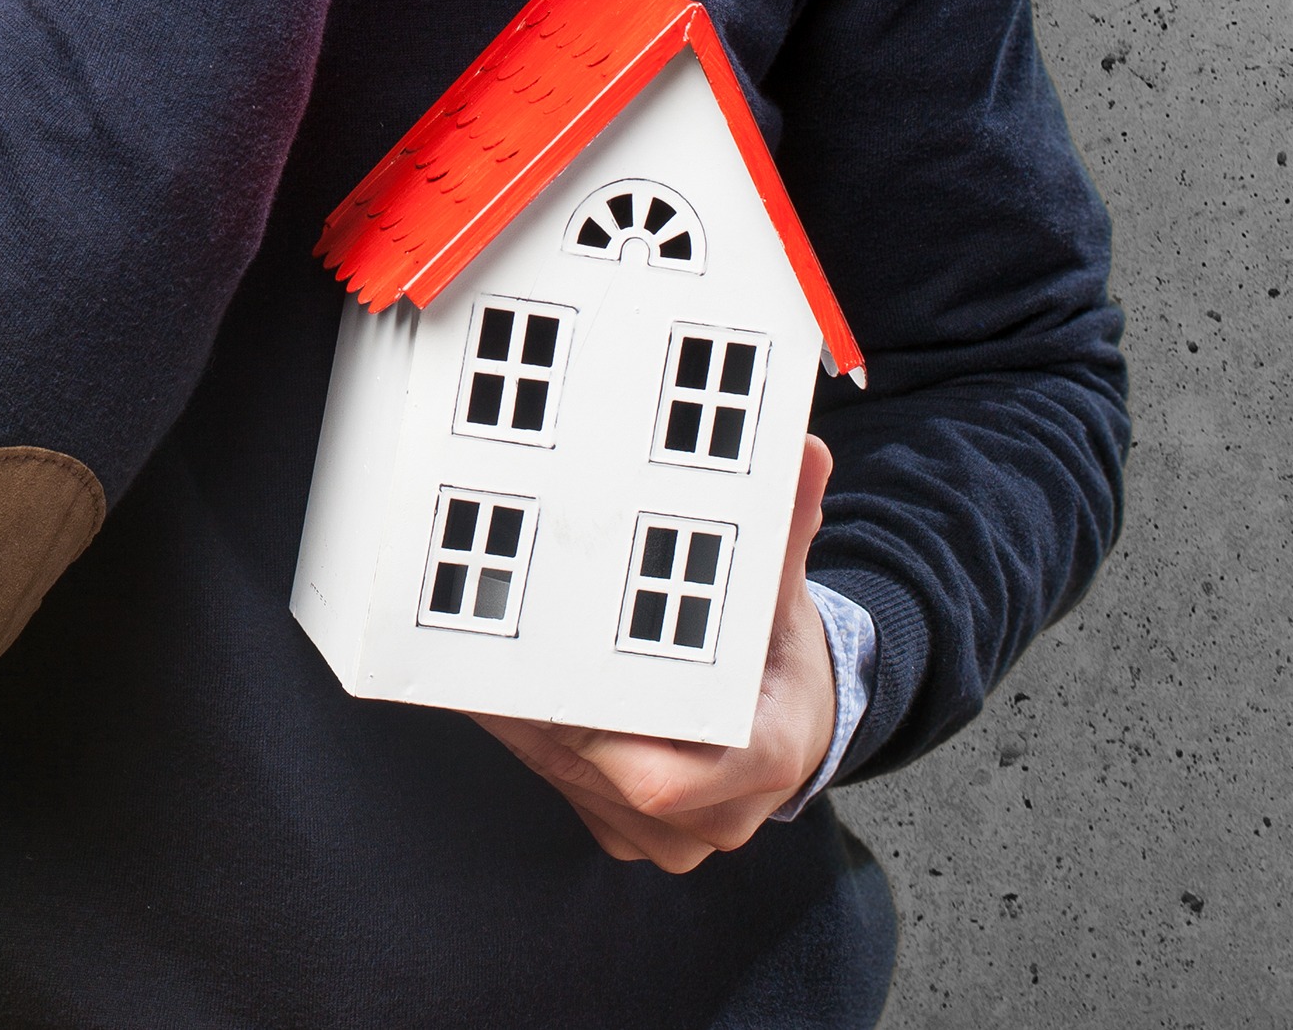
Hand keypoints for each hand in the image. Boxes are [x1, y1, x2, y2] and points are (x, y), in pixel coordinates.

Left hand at [473, 437, 839, 871]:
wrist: (796, 727)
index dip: (597, 742)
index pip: (662, 782)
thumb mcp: (788, 597)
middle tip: (495, 662)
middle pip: (604, 779)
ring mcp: (673, 838)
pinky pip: (572, 797)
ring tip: (487, 672)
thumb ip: (786, 530)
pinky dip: (540, 749)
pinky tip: (509, 702)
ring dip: (531, 734)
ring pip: (577, 788)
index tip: (553, 689)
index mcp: (763, 762)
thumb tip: (805, 454)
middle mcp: (719, 816)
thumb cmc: (782, 662)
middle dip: (548, 723)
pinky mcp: (633, 836)